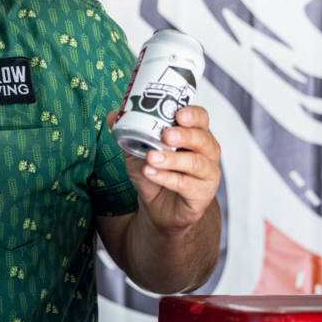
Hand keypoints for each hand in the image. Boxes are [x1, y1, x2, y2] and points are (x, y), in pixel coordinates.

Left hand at [106, 106, 220, 236]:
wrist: (156, 208)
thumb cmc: (155, 175)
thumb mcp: (138, 151)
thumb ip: (129, 133)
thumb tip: (113, 116)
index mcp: (194, 135)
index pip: (201, 118)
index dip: (193, 114)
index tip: (179, 114)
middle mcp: (206, 152)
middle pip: (203, 139)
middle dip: (185, 135)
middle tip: (166, 135)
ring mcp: (207, 174)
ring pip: (197, 163)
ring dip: (172, 159)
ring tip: (152, 158)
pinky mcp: (202, 194)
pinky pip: (187, 185)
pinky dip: (167, 178)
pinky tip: (151, 173)